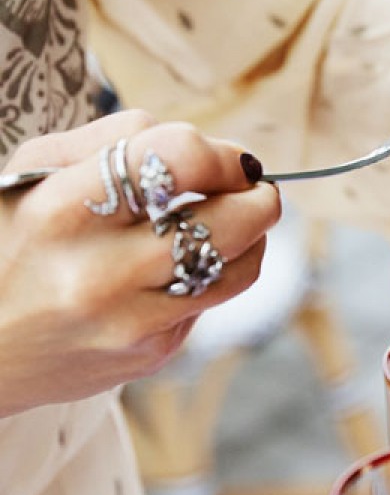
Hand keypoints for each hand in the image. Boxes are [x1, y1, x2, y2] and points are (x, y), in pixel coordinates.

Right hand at [0, 109, 279, 415]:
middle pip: (228, 223)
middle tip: (257, 188)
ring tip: (236, 220)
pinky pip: (209, 301)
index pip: (177, 161)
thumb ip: (113, 141)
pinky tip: (186, 264)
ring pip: (237, 269)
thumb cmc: (6, 243)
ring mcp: (131, 321)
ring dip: (253, 238)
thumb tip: (205, 146)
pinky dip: (212, 275)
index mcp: (62, 211)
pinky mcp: (150, 353)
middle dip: (259, 199)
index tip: (232, 160)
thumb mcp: (31, 175)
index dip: (222, 155)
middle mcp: (100, 273)